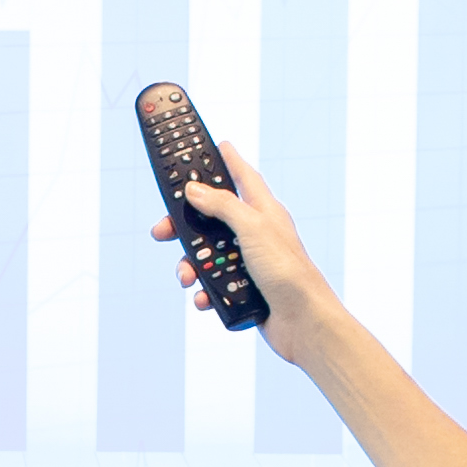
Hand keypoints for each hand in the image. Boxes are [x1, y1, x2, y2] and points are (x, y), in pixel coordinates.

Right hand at [176, 135, 357, 347]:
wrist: (304, 323)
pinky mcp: (243, 288)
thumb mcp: (253, 227)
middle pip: (211, 219)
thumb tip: (195, 190)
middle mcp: (255, 233)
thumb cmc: (289, 271)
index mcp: (263, 211)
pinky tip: (205, 298)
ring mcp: (249, 262)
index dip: (226, 159)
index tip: (214, 144)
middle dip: (185, 226)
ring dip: (192, 267)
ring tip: (187, 277)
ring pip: (206, 256)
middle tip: (163, 229)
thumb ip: (222, 205)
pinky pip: (213, 286)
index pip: (242, 175)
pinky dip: (205, 292)